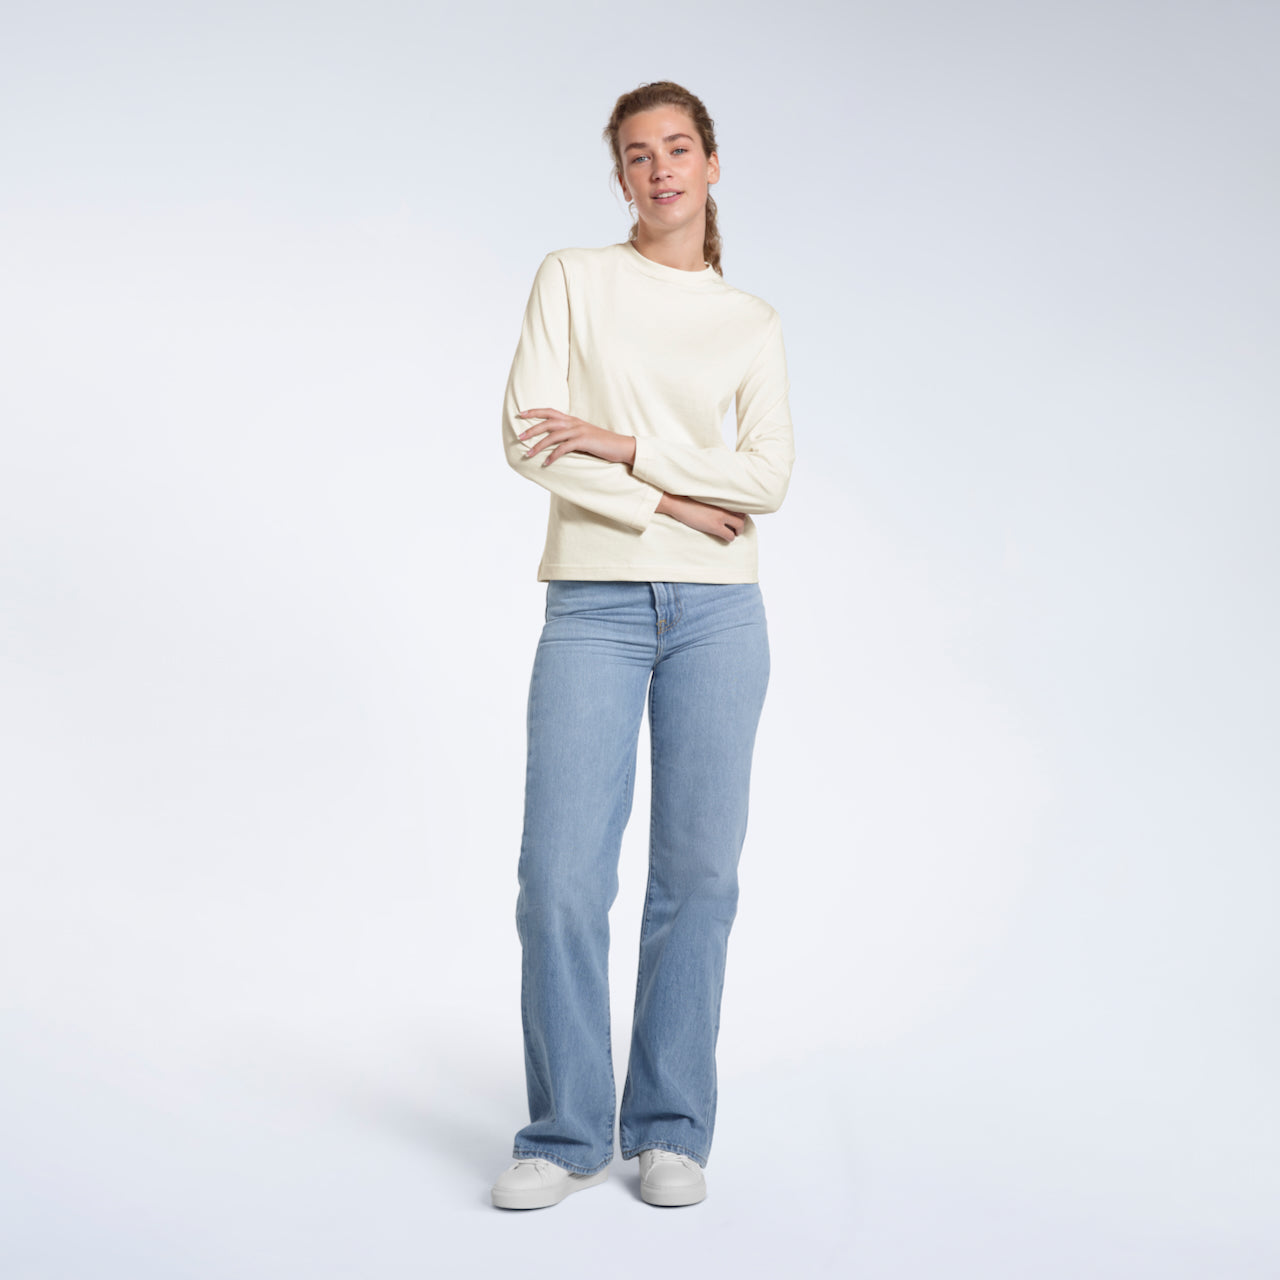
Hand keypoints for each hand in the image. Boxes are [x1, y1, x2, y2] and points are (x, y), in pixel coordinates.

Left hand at [515, 408, 635, 465]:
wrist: (621, 446)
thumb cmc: (602, 444)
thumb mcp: (584, 436)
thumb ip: (570, 436)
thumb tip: (556, 443)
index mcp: (573, 420)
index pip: (550, 412)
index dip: (535, 411)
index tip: (520, 414)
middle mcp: (574, 423)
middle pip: (548, 422)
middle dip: (532, 429)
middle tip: (519, 437)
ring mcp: (579, 431)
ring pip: (553, 436)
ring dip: (539, 445)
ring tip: (528, 454)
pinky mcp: (584, 442)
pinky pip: (563, 448)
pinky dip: (553, 456)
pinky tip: (546, 463)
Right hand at [657, 493, 746, 542]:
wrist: (678, 503)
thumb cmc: (687, 500)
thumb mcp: (705, 497)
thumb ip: (715, 501)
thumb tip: (717, 506)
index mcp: (722, 499)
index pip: (740, 506)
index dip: (740, 513)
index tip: (737, 517)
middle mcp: (724, 507)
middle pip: (742, 516)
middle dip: (741, 524)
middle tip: (737, 528)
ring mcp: (721, 517)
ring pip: (739, 526)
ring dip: (737, 532)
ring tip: (732, 533)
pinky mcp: (715, 526)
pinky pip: (729, 535)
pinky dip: (729, 538)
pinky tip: (725, 538)